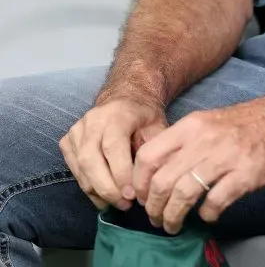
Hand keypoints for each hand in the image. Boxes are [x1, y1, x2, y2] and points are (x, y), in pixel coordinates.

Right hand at [60, 95, 167, 209]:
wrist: (126, 97)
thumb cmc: (144, 115)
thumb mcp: (158, 126)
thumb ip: (155, 151)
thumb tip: (152, 183)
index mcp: (117, 114)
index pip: (113, 148)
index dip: (121, 175)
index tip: (133, 195)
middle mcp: (92, 120)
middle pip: (90, 161)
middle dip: (107, 189)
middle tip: (125, 204)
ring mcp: (77, 130)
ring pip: (81, 169)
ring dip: (98, 192)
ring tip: (118, 202)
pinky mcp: (67, 140)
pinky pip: (74, 170)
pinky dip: (88, 186)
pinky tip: (104, 194)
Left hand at [133, 92, 264, 233]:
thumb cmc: (251, 123)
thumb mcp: (212, 122)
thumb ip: (186, 142)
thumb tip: (160, 172)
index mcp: (193, 124)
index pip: (149, 155)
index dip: (139, 182)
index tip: (142, 197)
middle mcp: (205, 139)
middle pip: (162, 181)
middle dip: (154, 207)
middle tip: (156, 218)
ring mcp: (225, 157)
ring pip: (183, 195)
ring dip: (173, 217)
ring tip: (174, 225)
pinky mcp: (245, 175)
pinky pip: (214, 203)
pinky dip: (206, 216)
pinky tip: (208, 216)